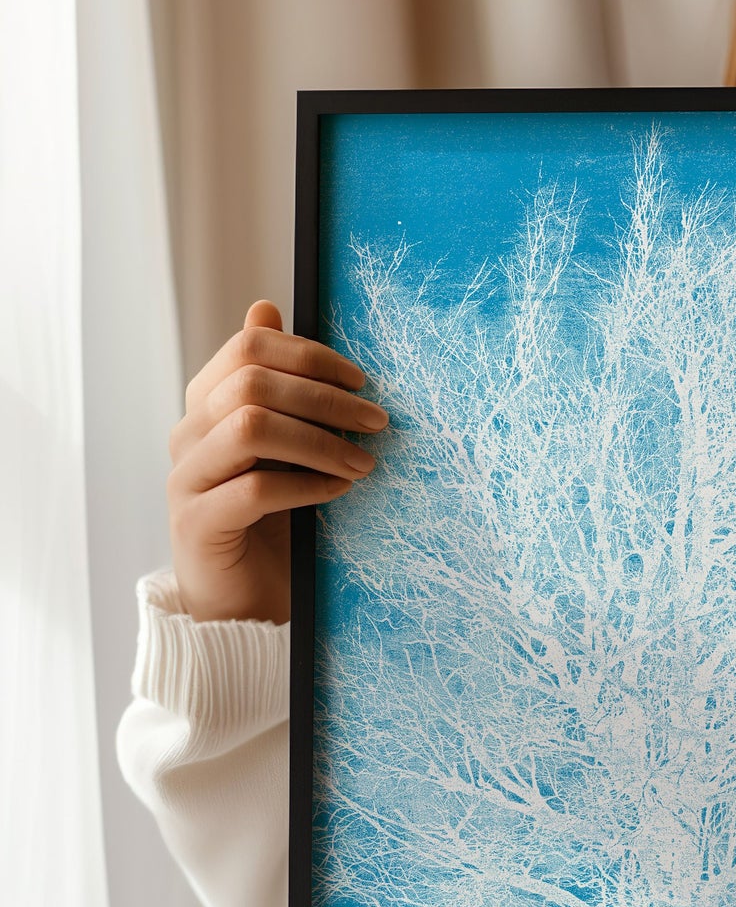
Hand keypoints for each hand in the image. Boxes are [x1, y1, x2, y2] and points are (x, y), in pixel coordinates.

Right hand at [168, 299, 387, 622]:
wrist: (243, 600)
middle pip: (251, 383)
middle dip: (324, 398)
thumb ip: (278, 388)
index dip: (309, 355)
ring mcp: (187, 478)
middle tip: (376, 422)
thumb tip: (266, 306)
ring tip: (362, 463)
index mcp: (207, 405)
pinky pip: (254, 490)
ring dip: (319, 441)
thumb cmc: (273, 521)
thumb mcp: (282, 448)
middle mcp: (189, 435)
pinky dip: (306, 486)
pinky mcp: (198, 524)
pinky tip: (338, 493)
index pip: (248, 348)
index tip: (361, 381)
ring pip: (250, 428)